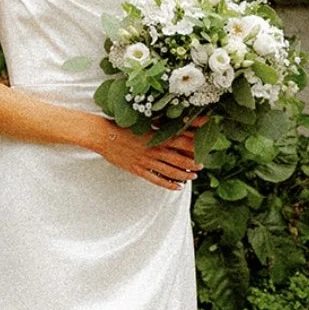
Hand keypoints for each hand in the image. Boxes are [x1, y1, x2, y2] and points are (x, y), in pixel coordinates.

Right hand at [89, 115, 208, 189]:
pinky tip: (178, 187)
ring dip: (184, 174)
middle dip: (193, 161)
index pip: (182, 139)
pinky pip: (157, 179)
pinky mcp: (139, 170)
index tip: (205, 142)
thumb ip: (158, 125)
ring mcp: (147, 161)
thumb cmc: (121, 126)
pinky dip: (169, 184)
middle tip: (202, 164)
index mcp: (156, 136)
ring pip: (171, 170)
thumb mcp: (142, 122)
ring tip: (194, 176)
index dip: (195, 142)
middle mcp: (154, 150)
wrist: (103, 136)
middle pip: (179, 157)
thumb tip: (172, 123)